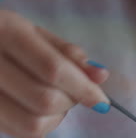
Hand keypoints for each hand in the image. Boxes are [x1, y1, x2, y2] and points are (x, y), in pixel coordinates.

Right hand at [0, 10, 109, 136]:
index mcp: (6, 31)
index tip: (103, 100)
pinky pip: (17, 132)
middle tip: (74, 91)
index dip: (83, 87)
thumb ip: (69, 53)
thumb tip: (101, 76)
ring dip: (55, 117)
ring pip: (30, 124)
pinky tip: (37, 108)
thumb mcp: (35, 33)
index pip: (52, 69)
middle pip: (44, 100)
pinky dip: (38, 125)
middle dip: (71, 101)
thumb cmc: (4, 35)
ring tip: (55, 98)